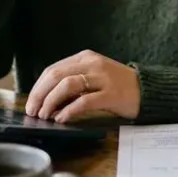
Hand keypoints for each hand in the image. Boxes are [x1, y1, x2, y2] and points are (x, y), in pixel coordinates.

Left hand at [25, 50, 140, 122]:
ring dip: (51, 102)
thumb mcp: (94, 75)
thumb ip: (74, 80)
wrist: (147, 90)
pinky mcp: (111, 94)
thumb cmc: (118, 85)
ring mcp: (102, 78)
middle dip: (40, 94)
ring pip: (67, 86)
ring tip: (45, 115)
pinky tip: (62, 118)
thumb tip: (46, 97)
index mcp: (85, 57)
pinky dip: (69, 110)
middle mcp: (92, 64)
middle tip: (33, 111)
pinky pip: (84, 101)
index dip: (38, 86)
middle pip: (56, 76)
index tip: (31, 102)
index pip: (53, 69)